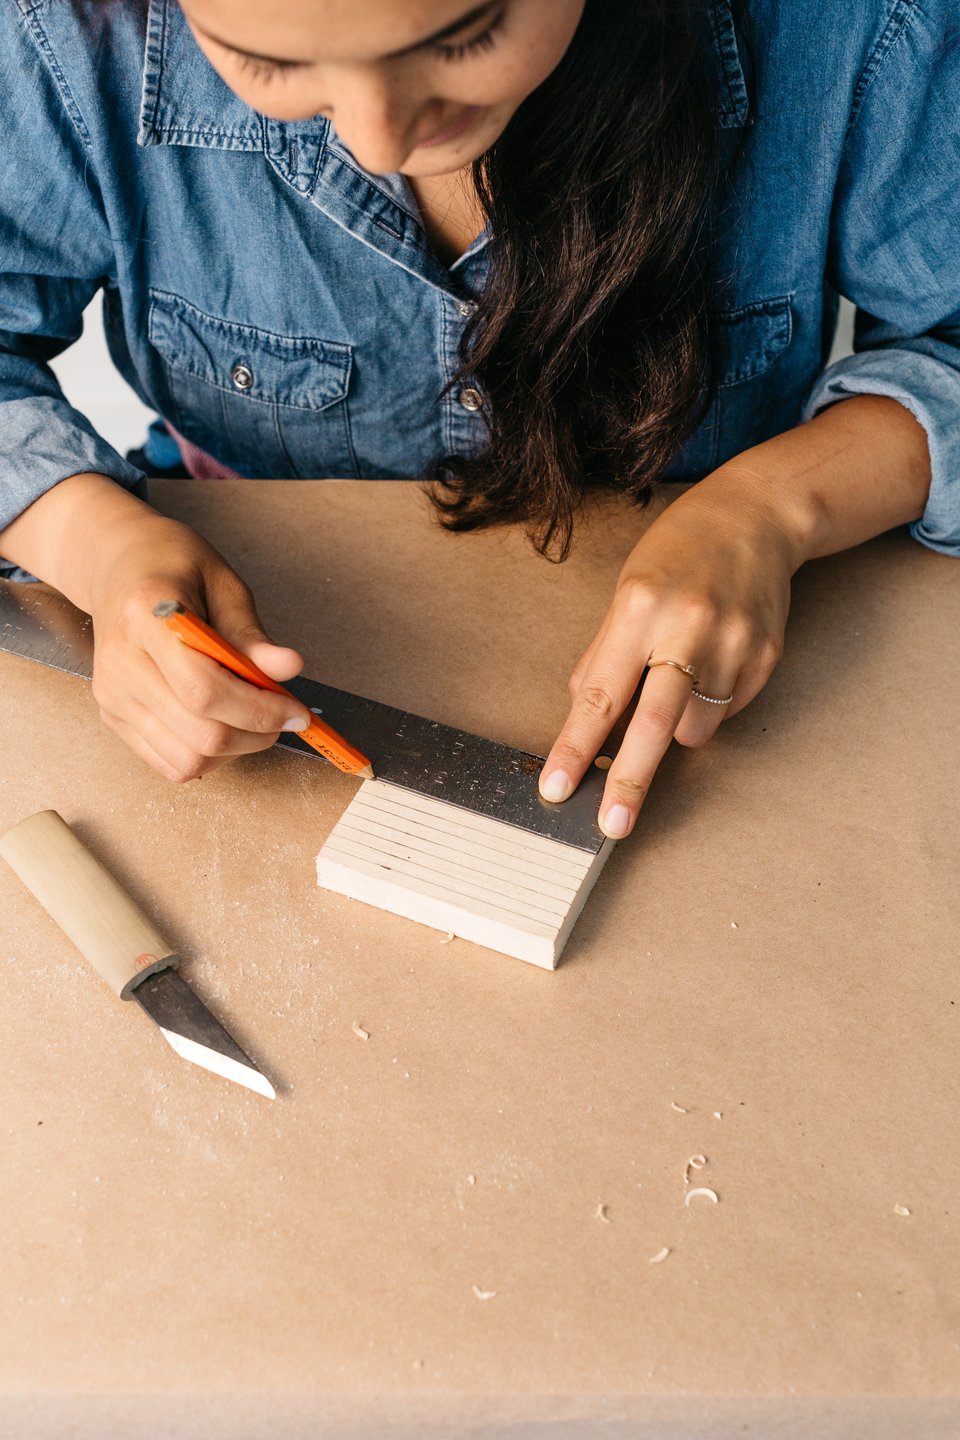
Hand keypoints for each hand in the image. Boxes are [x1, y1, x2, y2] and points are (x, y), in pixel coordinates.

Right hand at [87, 513, 311, 781]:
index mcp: (145, 616)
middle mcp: (120, 663)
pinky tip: (225, 725)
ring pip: (187, 760)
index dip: (259, 710)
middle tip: (286, 716)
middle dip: (257, 734)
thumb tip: (290, 668)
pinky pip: (170, 763)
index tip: (297, 711)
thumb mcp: (224, 585)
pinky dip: (209, 757)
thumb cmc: (174, 568)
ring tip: (253, 718)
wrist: (119, 566)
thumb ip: (252, 635)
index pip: (204, 690)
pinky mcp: (113, 716)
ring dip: (236, 751)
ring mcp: (112, 695)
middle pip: (199, 733)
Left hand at [538, 472, 801, 837]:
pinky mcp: (766, 657)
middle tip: (613, 825)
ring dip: (677, 726)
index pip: (599, 694)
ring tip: (681, 675)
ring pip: (695, 729)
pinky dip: (712, 703)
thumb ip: (604, 655)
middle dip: (630, 780)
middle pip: (653, 723)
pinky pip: (728, 711)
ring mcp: (735, 643)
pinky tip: (713, 661)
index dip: (575, 748)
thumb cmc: (679, 553)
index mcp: (640, 608)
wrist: (756, 516)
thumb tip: (582, 718)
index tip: (556, 788)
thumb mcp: (626, 591)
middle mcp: (689, 626)